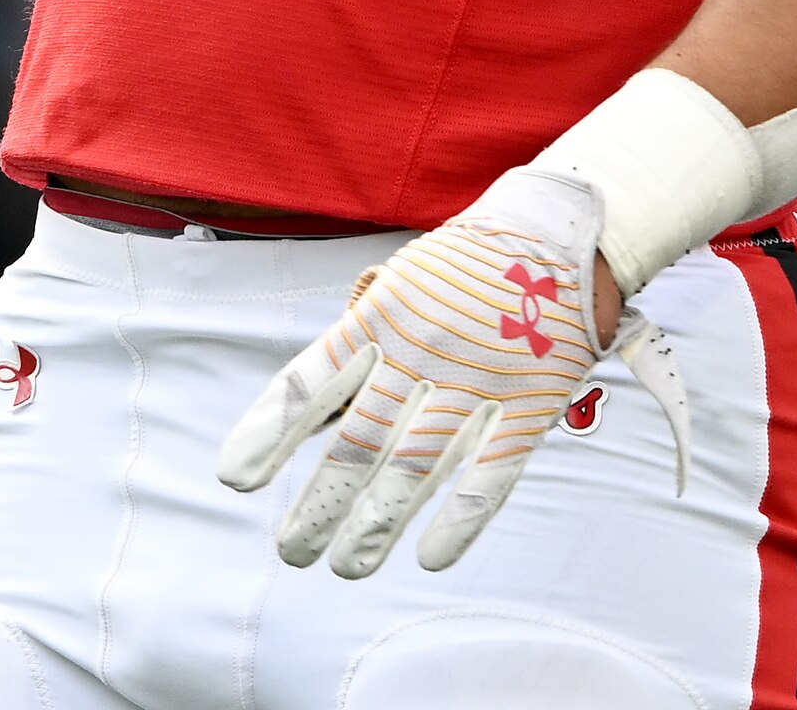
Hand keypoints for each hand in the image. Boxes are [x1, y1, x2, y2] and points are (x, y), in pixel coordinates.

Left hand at [214, 164, 692, 577]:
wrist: (560, 231)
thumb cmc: (464, 264)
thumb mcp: (400, 279)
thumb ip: (362, 336)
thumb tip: (324, 407)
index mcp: (381, 315)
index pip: (310, 382)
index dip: (271, 433)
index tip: (236, 479)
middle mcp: (421, 351)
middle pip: (358, 443)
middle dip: (319, 506)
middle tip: (291, 551)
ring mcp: (477, 380)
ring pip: (416, 469)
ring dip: (375, 525)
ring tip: (345, 565)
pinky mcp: (530, 402)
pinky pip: (491, 471)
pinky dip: (462, 519)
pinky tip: (432, 557)